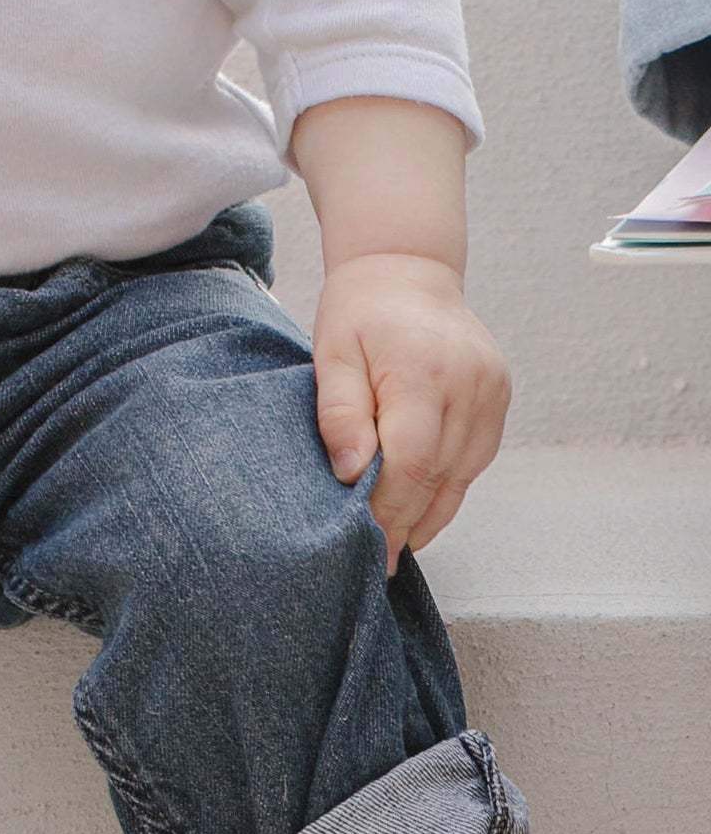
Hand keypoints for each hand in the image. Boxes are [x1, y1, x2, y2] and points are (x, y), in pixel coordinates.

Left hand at [311, 251, 509, 571]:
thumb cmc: (360, 315)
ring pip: (463, 476)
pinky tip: (421, 509)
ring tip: (398, 546)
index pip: (411, 465)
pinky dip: (448, 488)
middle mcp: (470, 384)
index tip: (364, 545)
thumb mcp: (332, 356)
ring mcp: (492, 391)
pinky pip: (476, 459)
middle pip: (438, 477)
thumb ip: (340, 415)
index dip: (387, 513)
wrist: (407, 272)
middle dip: (405, 524)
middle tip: (377, 561)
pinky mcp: (500, 397)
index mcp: (424, 373)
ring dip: (429, 515)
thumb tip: (352, 475)